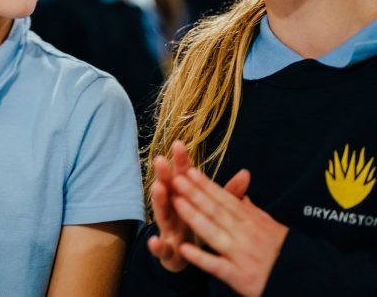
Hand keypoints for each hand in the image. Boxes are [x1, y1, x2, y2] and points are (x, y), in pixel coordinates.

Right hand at [147, 141, 249, 272]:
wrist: (185, 258)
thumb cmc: (198, 226)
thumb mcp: (214, 209)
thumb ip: (228, 193)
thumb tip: (246, 173)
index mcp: (184, 197)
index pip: (183, 176)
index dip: (181, 161)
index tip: (179, 144)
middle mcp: (173, 209)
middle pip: (168, 189)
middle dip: (163, 175)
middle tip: (160, 159)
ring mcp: (168, 229)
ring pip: (162, 214)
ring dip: (158, 202)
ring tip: (158, 188)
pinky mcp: (167, 250)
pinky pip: (162, 247)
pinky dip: (157, 246)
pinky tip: (155, 242)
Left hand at [172, 168, 287, 296]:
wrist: (305, 282)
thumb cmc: (287, 254)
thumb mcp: (273, 228)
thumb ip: (254, 212)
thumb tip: (243, 196)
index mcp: (252, 221)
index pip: (225, 199)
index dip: (207, 185)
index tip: (190, 171)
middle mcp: (245, 234)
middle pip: (216, 210)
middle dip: (195, 193)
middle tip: (176, 178)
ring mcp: (240, 254)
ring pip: (213, 232)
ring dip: (193, 216)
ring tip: (176, 202)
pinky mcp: (239, 277)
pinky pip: (217, 266)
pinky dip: (200, 257)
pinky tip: (184, 248)